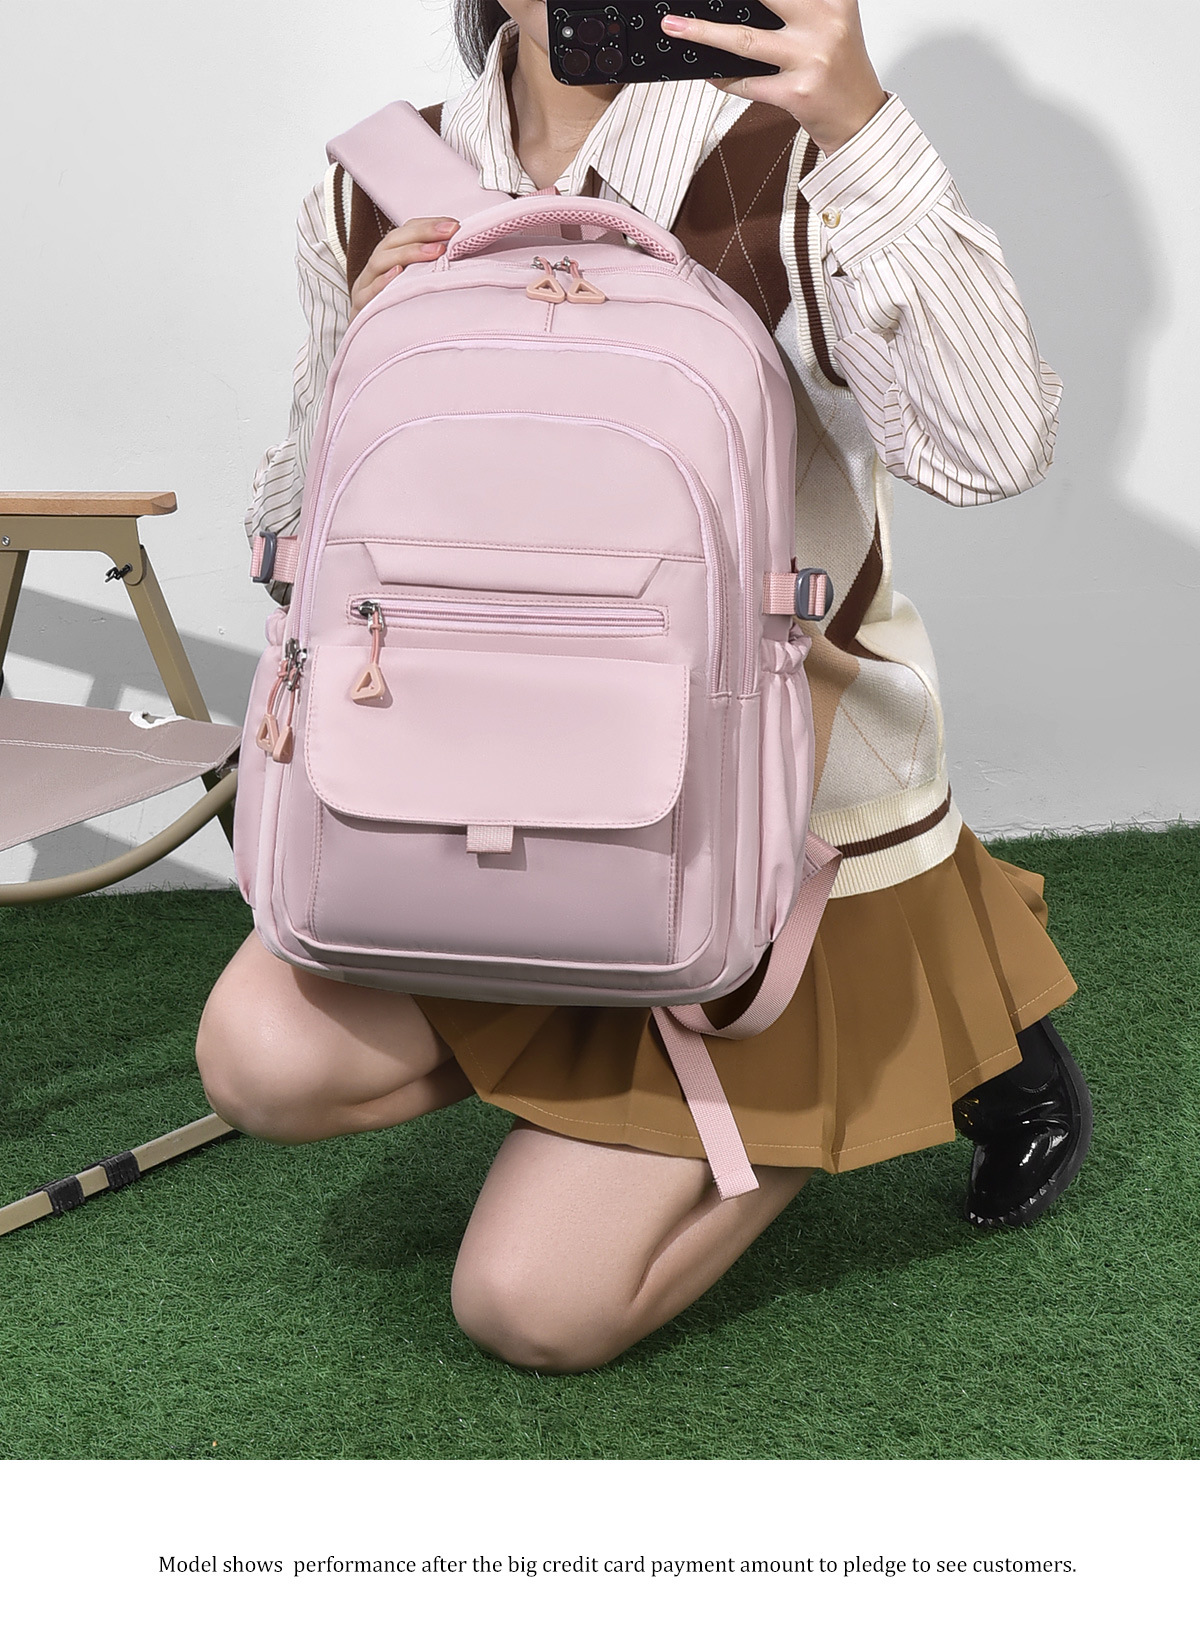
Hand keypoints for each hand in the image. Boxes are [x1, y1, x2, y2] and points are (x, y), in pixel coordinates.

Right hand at [350, 217, 459, 315]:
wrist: (374, 348)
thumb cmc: (400, 316)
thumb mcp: (414, 289)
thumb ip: (430, 271)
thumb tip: (461, 253)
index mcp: (387, 259)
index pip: (405, 232)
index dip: (428, 225)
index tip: (455, 225)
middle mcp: (374, 270)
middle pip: (393, 241)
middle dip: (423, 234)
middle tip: (450, 232)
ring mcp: (364, 288)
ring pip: (380, 262)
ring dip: (409, 253)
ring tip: (436, 251)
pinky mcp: (360, 309)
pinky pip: (368, 293)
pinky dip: (382, 282)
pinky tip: (399, 273)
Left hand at [661, 1, 886, 152]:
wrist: (860, 121)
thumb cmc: (841, 72)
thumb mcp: (832, 24)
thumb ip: (799, 8)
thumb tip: (746, 4)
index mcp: (835, 0)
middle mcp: (825, 24)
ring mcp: (810, 59)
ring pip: (744, 40)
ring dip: (703, 33)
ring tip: (675, 26)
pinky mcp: (797, 92)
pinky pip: (747, 83)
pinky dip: (722, 79)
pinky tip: (707, 72)